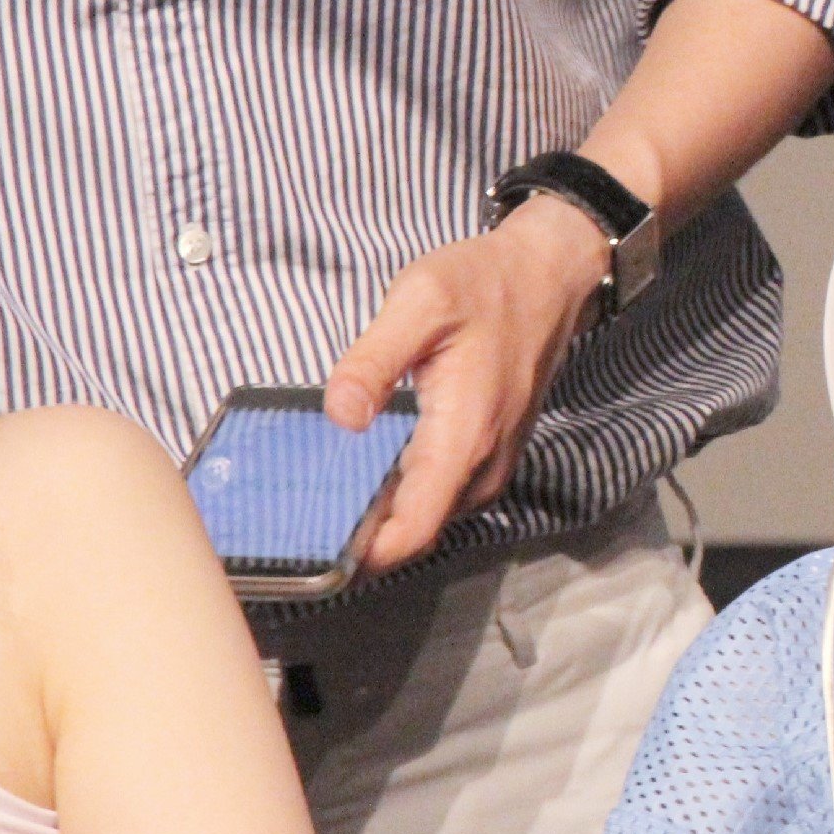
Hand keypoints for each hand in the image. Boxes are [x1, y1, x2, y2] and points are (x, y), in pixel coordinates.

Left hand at [324, 195, 609, 569]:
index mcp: (464, 436)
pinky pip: (437, 497)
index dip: (359, 555)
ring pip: (425, 518)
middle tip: (286, 519)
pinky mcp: (487, 457)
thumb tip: (340, 417)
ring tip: (310, 498)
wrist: (547, 278)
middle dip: (355, 539)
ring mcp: (489, 466)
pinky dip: (396, 498)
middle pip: (414, 533)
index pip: (413, 529)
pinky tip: (354, 473)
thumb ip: (374, 360)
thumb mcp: (420, 301)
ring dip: (374, 520)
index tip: (303, 552)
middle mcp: (482, 465)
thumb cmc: (484, 284)